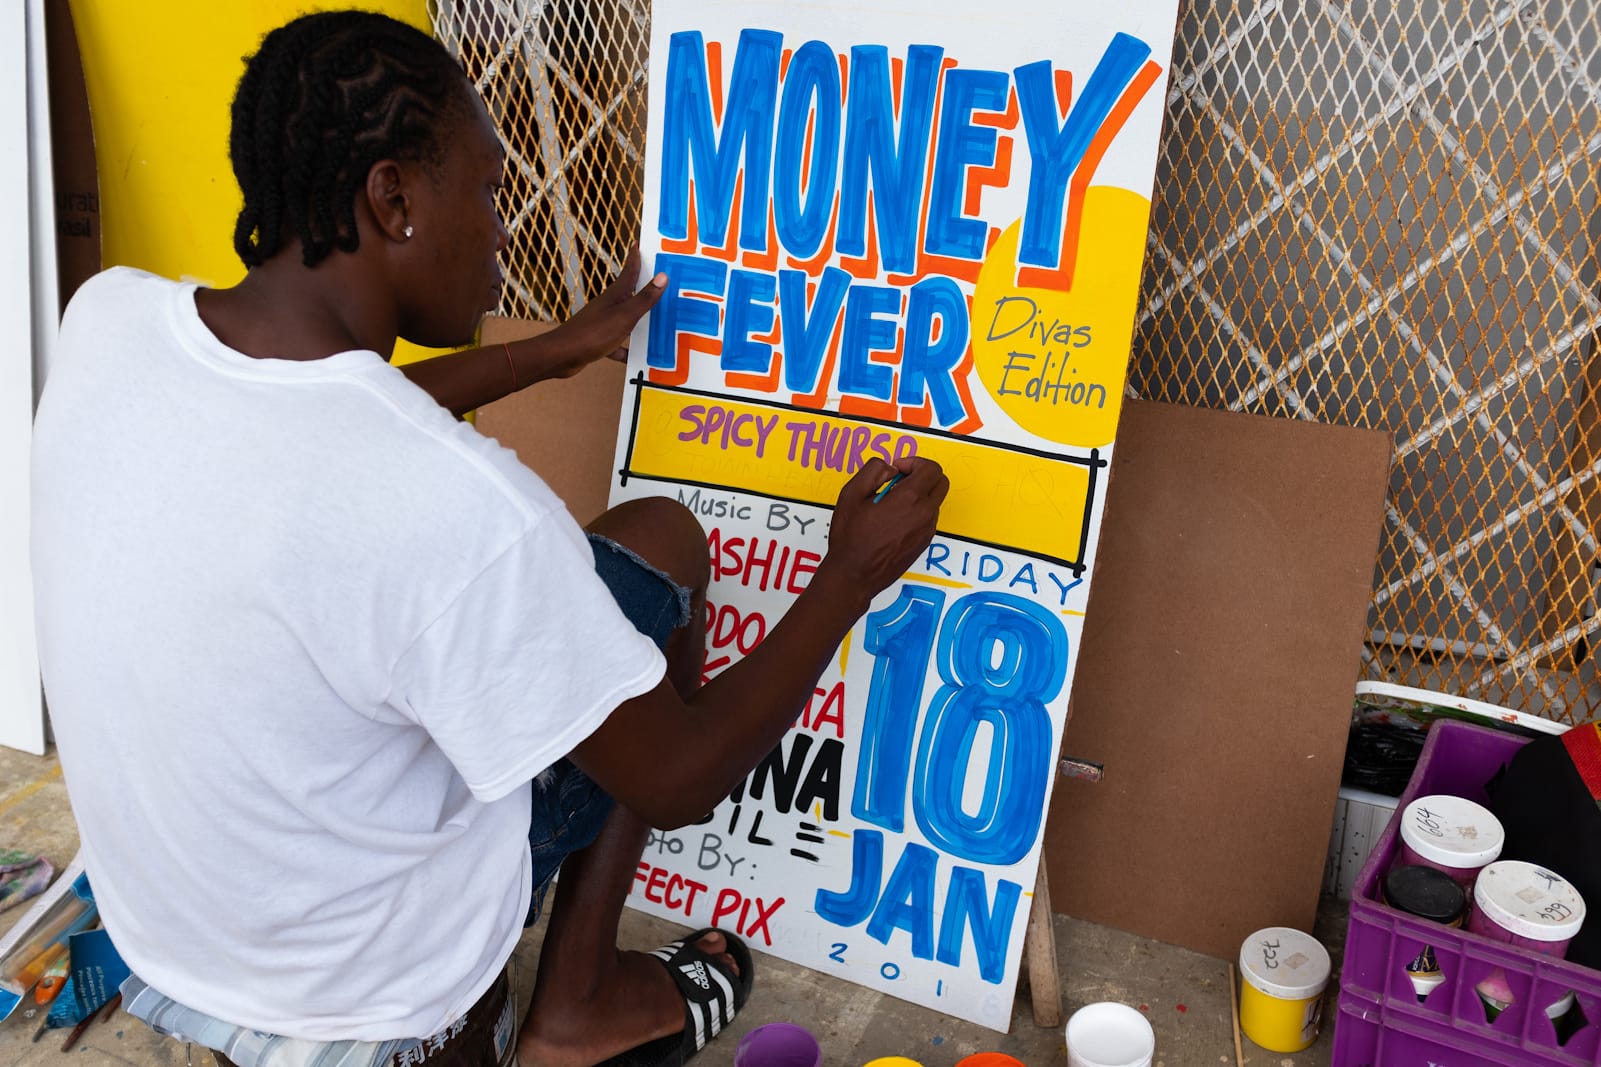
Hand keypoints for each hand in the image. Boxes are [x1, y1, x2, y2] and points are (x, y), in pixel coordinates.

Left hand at [539, 244, 665, 378]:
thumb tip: (663, 277)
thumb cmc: (593, 333)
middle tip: (661, 284)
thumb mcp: (625, 316)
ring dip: (640, 323)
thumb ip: (644, 299)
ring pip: (626, 320)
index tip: (638, 243)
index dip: (635, 257)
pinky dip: (626, 350)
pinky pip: (618, 343)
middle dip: (645, 290)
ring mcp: (603, 322)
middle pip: (630, 294)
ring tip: (658, 327)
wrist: (562, 355)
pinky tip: (635, 358)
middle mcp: (609, 305)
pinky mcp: (598, 339)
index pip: (629, 271)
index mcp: (616, 295)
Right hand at [819, 457, 947, 602]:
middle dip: (922, 475)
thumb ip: (873, 470)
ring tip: (891, 502)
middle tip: (900, 480)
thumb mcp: (851, 494)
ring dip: (919, 494)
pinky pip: (928, 518)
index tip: (898, 468)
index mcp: (909, 499)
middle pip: (940, 482)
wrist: (855, 575)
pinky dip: (917, 510)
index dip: (914, 462)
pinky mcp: (924, 542)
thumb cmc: (851, 539)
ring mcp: (927, 530)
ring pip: (934, 501)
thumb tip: (890, 469)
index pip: (931, 469)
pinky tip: (893, 518)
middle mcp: (924, 515)